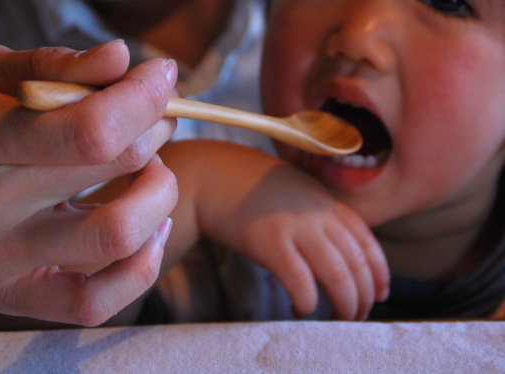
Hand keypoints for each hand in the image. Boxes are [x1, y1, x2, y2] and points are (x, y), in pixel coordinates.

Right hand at [0, 41, 178, 325]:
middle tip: (153, 119)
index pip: (89, 127)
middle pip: (112, 167)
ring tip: (151, 172)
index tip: (161, 77)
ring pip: (117, 237)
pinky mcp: (12, 298)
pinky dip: (142, 269)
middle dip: (154, 131)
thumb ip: (52, 66)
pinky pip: (95, 303)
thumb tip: (122, 60)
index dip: (143, 99)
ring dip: (158, 195)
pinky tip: (152, 233)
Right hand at [168, 140, 388, 320]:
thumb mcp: (298, 191)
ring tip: (339, 319)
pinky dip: (307, 302)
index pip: (368, 243)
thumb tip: (338, 249)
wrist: (214, 174)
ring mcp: (295, 227)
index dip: (379, 274)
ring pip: (337, 276)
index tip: (380, 294)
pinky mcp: (269, 242)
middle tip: (356, 316)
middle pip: (357, 264)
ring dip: (344, 305)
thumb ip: (321, 214)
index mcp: (327, 202)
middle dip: (363, 296)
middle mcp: (318, 214)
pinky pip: (300, 281)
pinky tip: (301, 309)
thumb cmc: (253, 186)